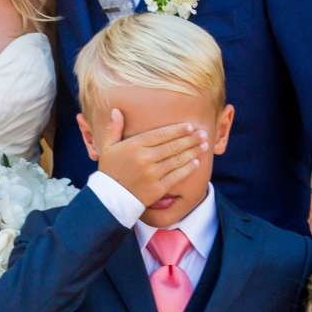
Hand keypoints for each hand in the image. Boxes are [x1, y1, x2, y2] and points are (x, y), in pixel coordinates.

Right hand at [94, 107, 210, 209]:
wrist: (109, 200)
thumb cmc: (109, 171)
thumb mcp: (107, 148)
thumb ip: (113, 129)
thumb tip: (116, 111)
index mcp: (134, 146)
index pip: (161, 134)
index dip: (177, 130)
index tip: (190, 126)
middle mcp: (144, 159)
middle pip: (173, 146)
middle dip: (190, 139)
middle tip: (202, 133)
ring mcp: (152, 174)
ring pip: (177, 160)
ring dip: (193, 151)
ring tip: (204, 145)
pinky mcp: (157, 189)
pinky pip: (176, 176)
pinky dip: (188, 169)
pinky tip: (196, 162)